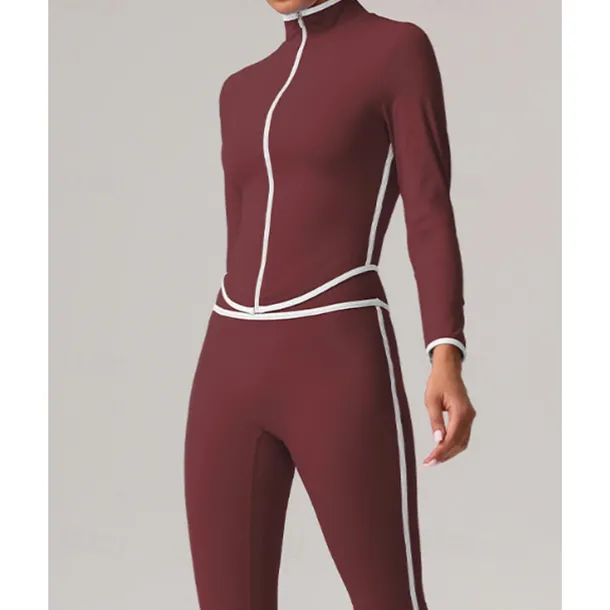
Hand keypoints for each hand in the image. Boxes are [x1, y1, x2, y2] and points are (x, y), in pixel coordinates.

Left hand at [422, 344, 475, 465]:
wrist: (448, 370)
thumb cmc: (438, 383)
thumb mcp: (431, 401)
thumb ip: (435, 420)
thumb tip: (438, 440)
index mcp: (461, 412)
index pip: (451, 438)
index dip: (441, 451)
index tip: (430, 461)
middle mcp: (469, 416)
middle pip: (459, 443)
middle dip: (444, 455)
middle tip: (429, 463)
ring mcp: (470, 417)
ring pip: (462, 442)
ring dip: (449, 452)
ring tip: (434, 460)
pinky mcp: (467, 417)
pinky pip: (462, 436)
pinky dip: (453, 445)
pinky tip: (442, 449)